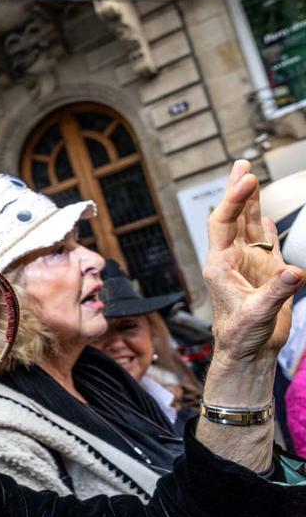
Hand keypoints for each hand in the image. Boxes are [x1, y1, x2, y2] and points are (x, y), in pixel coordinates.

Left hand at [204, 160, 304, 362]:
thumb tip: (295, 272)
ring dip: (249, 202)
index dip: (234, 200)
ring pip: (248, 226)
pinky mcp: (265, 273)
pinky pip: (264, 243)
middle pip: (232, 217)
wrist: (247, 352)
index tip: (247, 179)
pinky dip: (263, 226)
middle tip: (241, 164)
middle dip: (237, 190)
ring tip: (249, 176)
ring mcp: (249, 264)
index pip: (223, 224)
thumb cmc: (241, 336)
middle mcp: (232, 260)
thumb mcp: (258, 314)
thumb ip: (276, 292)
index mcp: (221, 265)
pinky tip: (261, 214)